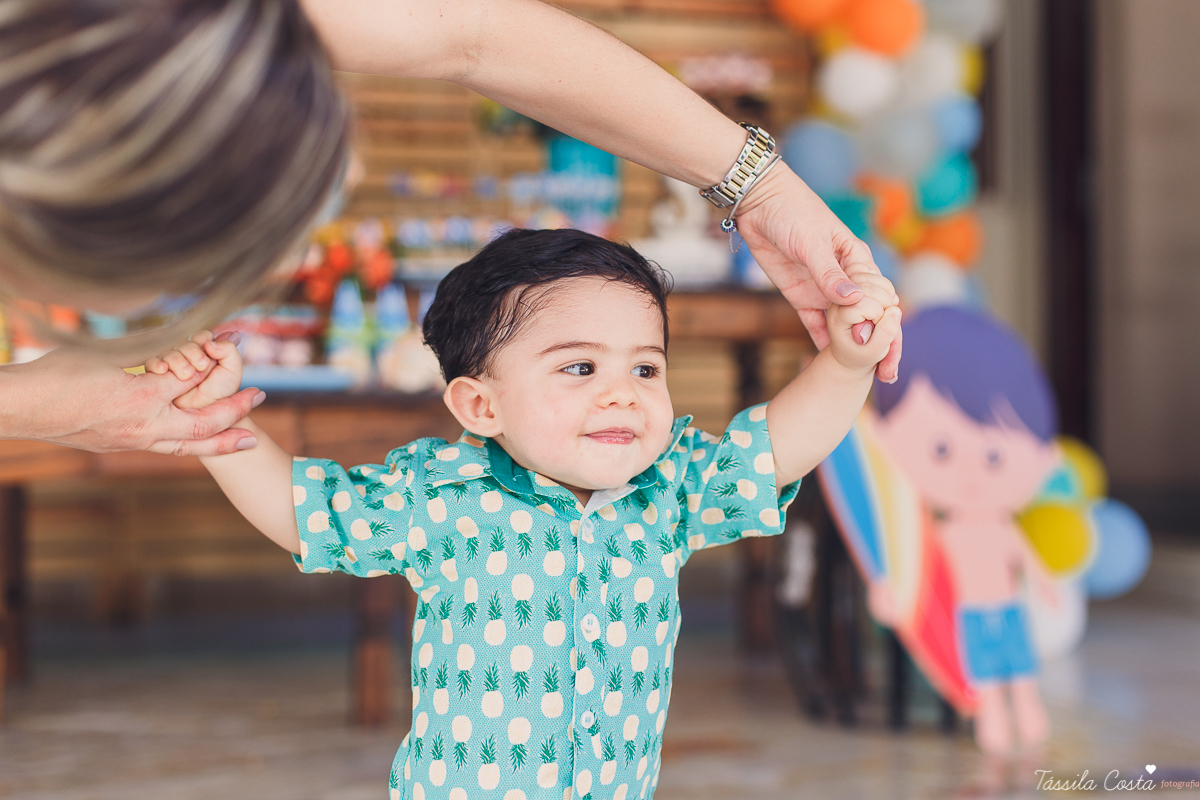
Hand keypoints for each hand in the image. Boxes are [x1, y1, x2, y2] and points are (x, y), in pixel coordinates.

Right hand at [2, 343, 263, 455]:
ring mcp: (132, 440)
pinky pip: (165, 448)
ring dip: (221, 441)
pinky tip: (202, 441)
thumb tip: (177, 335)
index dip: (220, 360)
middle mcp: (143, 424)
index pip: (194, 381)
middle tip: (261, 396)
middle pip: (203, 423)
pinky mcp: (120, 446)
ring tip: (248, 439)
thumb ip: (144, 346)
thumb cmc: (55, 374)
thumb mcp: (105, 352)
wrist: (19, 409)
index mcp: (142, 395)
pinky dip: (190, 444)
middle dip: (236, 411)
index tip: (237, 342)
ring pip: (187, 445)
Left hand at [734, 163, 901, 382]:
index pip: (880, 297)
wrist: (758, 204)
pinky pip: (817, 324)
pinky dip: (825, 342)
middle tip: (887, 373)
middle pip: (868, 316)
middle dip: (879, 343)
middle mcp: (844, 279)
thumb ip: (830, 274)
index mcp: (857, 261)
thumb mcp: (812, 242)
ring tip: (865, 376)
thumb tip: (854, 302)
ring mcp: (823, 289)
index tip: (887, 343)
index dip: (888, 322)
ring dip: (854, 348)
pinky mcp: (802, 297)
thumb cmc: (792, 212)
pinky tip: (832, 362)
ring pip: (845, 324)